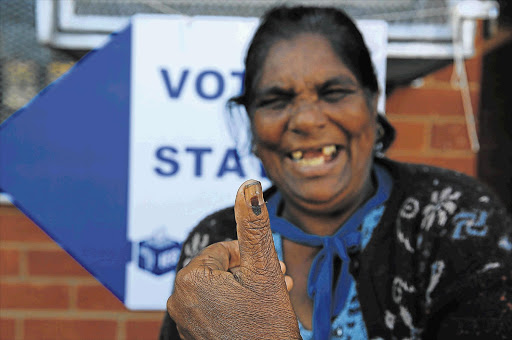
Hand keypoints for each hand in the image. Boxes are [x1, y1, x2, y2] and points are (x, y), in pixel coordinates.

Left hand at [167, 180, 300, 338]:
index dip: (252, 260)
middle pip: (222, 268)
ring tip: (266, 302)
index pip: (225, 249)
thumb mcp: (265, 270)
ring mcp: (184, 319)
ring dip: (244, 288)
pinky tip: (252, 316)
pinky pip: (213, 306)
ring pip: (220, 286)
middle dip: (249, 274)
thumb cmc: (266, 328)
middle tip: (272, 288)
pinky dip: (233, 305)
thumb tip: (248, 186)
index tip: (268, 274)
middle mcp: (178, 298)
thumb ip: (254, 225)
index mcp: (190, 279)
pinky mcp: (192, 333)